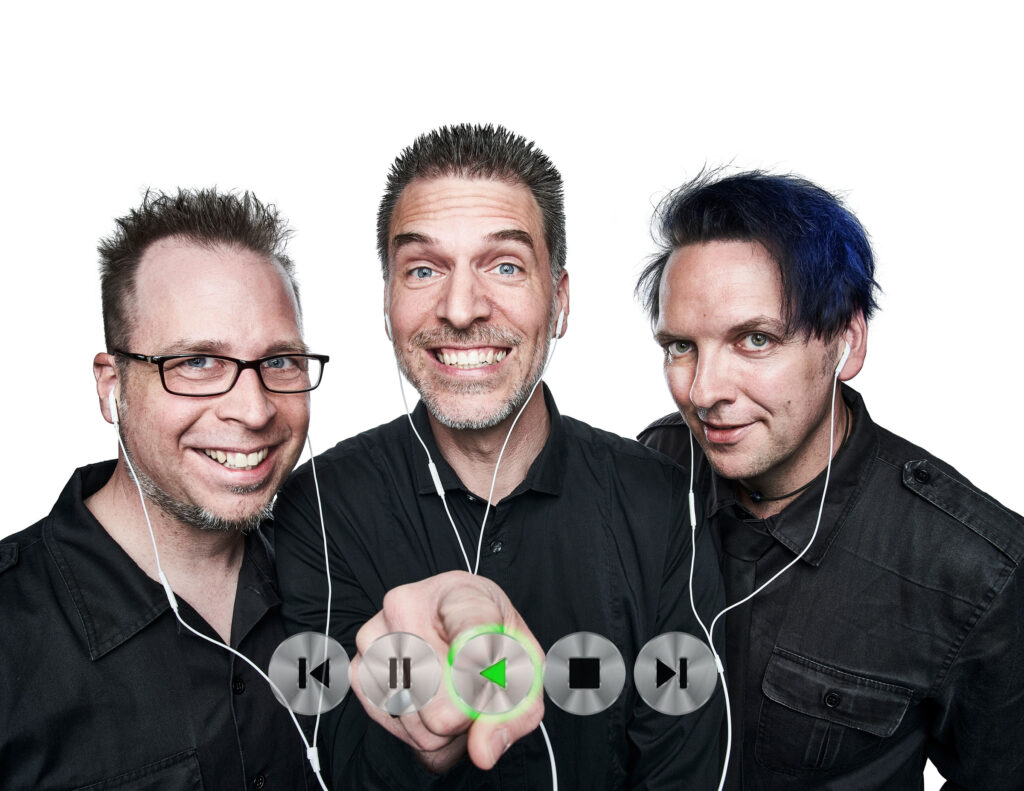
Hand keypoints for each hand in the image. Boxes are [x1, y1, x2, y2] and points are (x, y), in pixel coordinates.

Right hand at [349, 571, 544, 772]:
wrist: (452, 627)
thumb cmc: (491, 643)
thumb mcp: (522, 670)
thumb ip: (513, 711)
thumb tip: (483, 751)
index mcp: (460, 594)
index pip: (470, 626)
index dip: (478, 657)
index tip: (483, 669)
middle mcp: (407, 606)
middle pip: (446, 703)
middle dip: (470, 716)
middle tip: (477, 694)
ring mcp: (376, 636)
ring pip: (422, 725)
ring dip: (447, 729)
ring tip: (454, 695)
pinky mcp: (360, 669)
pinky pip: (399, 730)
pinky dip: (421, 732)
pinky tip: (430, 703)